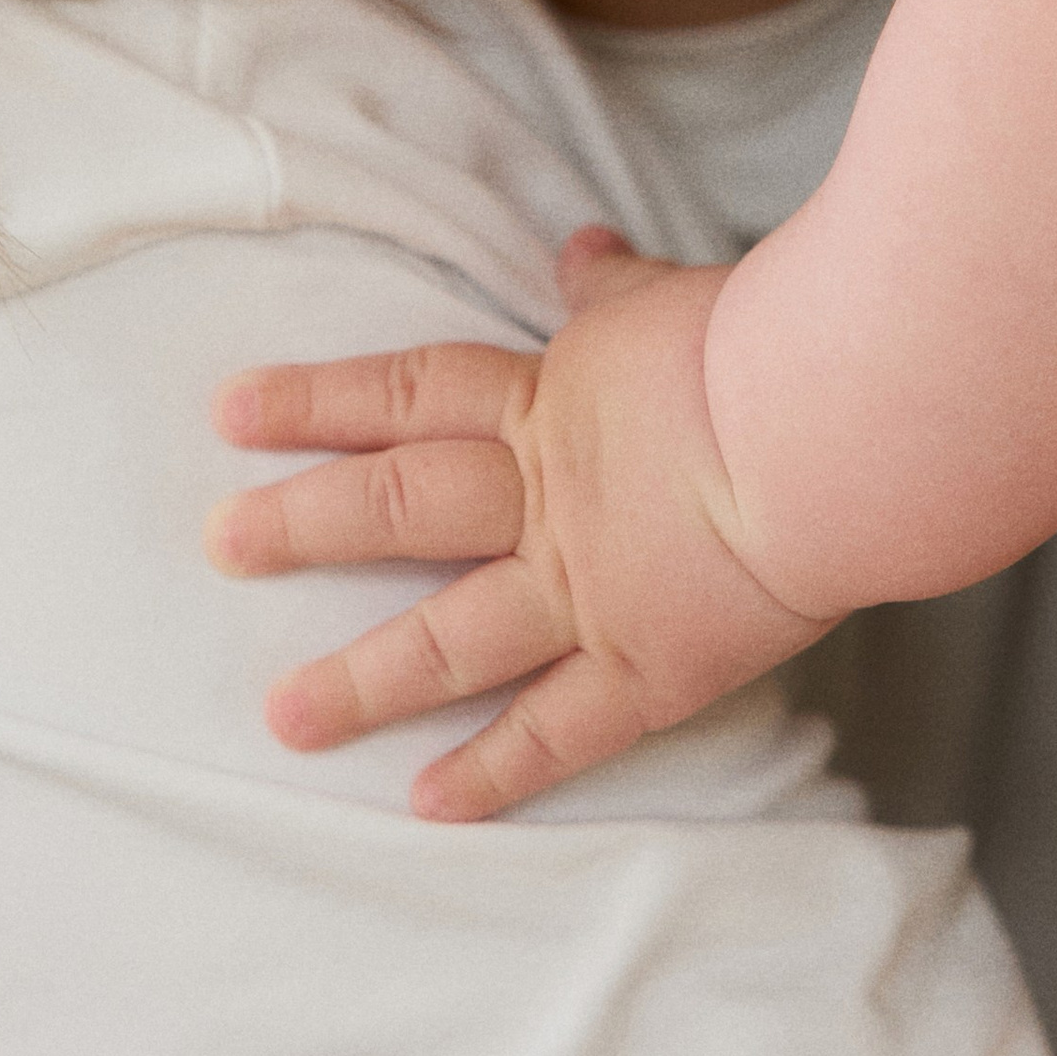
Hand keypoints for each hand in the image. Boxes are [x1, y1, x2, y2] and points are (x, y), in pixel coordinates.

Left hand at [205, 229, 838, 820]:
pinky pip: (558, 730)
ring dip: (365, 679)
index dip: (318, 402)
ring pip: (454, 637)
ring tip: (285, 716)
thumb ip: (615, 289)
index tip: (232, 411)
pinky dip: (494, 770)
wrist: (835, 429)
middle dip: (304, 525)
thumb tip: (579, 252)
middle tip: (221, 546)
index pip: (409, 393)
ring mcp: (590, 590)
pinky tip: (426, 802)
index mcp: (549, 404)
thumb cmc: (767, 344)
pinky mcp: (648, 668)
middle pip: (402, 507)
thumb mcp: (673, 296)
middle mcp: (548, 500)